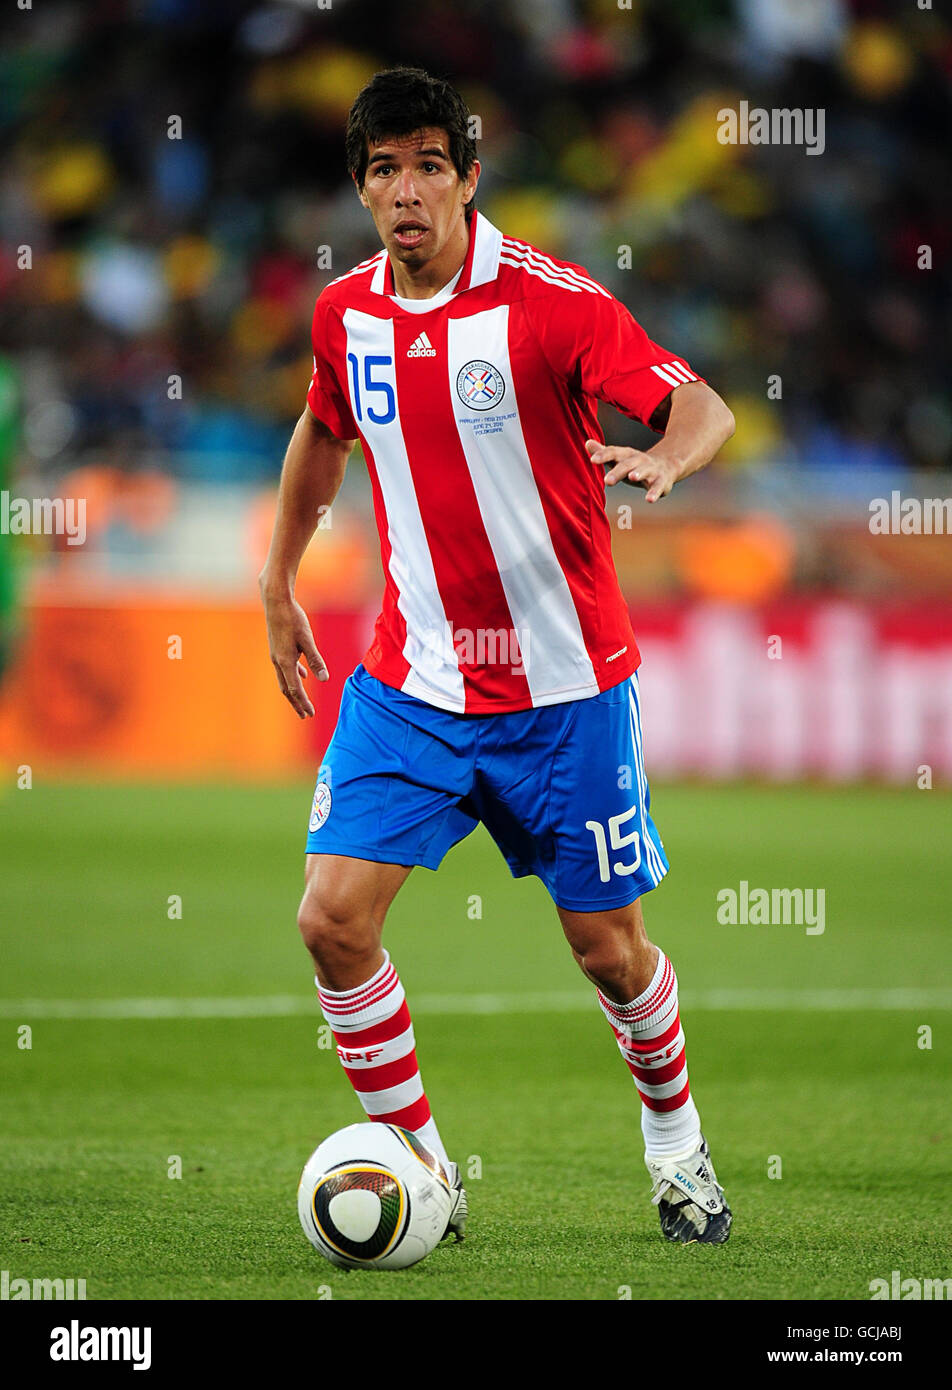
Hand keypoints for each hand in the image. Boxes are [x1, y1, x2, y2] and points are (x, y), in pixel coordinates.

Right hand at [261, 588, 327, 718]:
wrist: (276, 602)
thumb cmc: (293, 619)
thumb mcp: (307, 640)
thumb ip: (316, 660)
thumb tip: (324, 679)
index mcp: (285, 662)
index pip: (295, 689)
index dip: (303, 703)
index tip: (310, 714)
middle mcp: (278, 661)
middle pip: (287, 689)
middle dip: (296, 703)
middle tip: (305, 715)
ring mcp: (276, 655)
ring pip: (285, 679)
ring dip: (294, 691)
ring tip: (302, 701)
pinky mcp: (277, 648)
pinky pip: (285, 668)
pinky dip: (294, 675)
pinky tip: (303, 675)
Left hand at [585, 439, 680, 502]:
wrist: (667, 464)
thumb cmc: (636, 465)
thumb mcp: (620, 458)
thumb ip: (604, 453)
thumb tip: (587, 443)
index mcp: (627, 455)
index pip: (614, 452)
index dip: (603, 455)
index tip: (592, 460)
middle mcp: (639, 460)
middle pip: (627, 464)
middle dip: (618, 471)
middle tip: (607, 480)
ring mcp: (651, 470)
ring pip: (644, 471)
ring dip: (639, 473)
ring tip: (632, 477)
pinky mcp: (661, 481)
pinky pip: (658, 487)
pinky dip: (654, 493)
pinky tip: (650, 499)